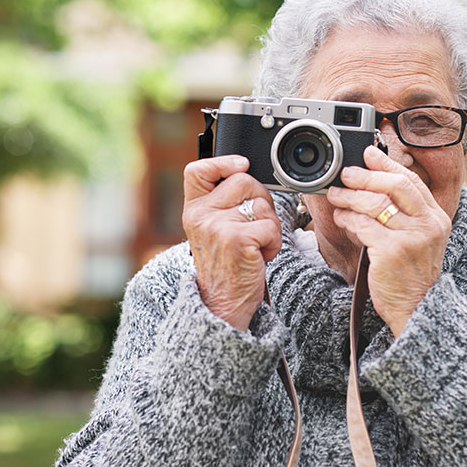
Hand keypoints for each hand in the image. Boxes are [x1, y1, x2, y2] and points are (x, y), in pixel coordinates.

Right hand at [182, 155, 281, 330]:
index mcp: (193, 210)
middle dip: (260, 200)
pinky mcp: (237, 239)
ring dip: (268, 225)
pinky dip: (273, 243)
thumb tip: (247, 173)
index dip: (222, 162)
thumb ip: (222, 203)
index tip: (241, 165)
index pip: (197, 171)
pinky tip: (259, 257)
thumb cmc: (225, 266)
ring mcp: (217, 226)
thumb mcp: (213, 231)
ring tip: (254, 246)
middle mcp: (200, 215)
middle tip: (255, 227)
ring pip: (262, 203)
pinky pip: (271, 226)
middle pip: (244, 181)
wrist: (222, 304)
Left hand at [326, 146, 451, 336]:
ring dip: (350, 196)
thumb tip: (374, 187)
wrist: (417, 309)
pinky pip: (363, 225)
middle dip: (366, 175)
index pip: (412, 181)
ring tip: (336, 196)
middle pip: (396, 185)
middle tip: (345, 174)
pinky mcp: (392, 251)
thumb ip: (406, 216)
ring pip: (375, 203)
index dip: (388, 164)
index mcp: (437, 219)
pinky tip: (341, 218)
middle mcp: (428, 225)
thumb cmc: (411, 276)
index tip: (369, 154)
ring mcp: (411, 238)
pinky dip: (348, 218)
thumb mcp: (419, 241)